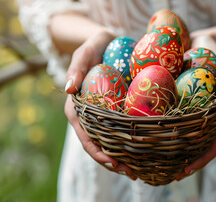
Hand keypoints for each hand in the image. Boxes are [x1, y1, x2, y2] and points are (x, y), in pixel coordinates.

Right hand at [64, 29, 136, 179]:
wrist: (107, 42)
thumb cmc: (94, 46)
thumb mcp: (85, 51)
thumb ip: (76, 67)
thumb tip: (69, 88)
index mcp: (77, 107)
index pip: (85, 134)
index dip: (97, 151)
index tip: (113, 163)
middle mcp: (89, 115)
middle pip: (99, 144)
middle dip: (113, 161)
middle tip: (133, 173)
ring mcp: (103, 114)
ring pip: (111, 141)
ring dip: (124, 156)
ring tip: (141, 169)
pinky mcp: (115, 110)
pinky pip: (122, 129)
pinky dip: (131, 141)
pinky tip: (146, 149)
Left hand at [176, 32, 215, 180]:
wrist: (195, 42)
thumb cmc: (211, 50)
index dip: (207, 153)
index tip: (190, 166)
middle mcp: (211, 113)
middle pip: (205, 143)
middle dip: (193, 160)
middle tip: (176, 175)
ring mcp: (198, 111)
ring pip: (192, 137)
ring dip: (181, 154)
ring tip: (165, 169)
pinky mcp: (185, 106)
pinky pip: (179, 123)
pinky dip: (171, 135)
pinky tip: (157, 143)